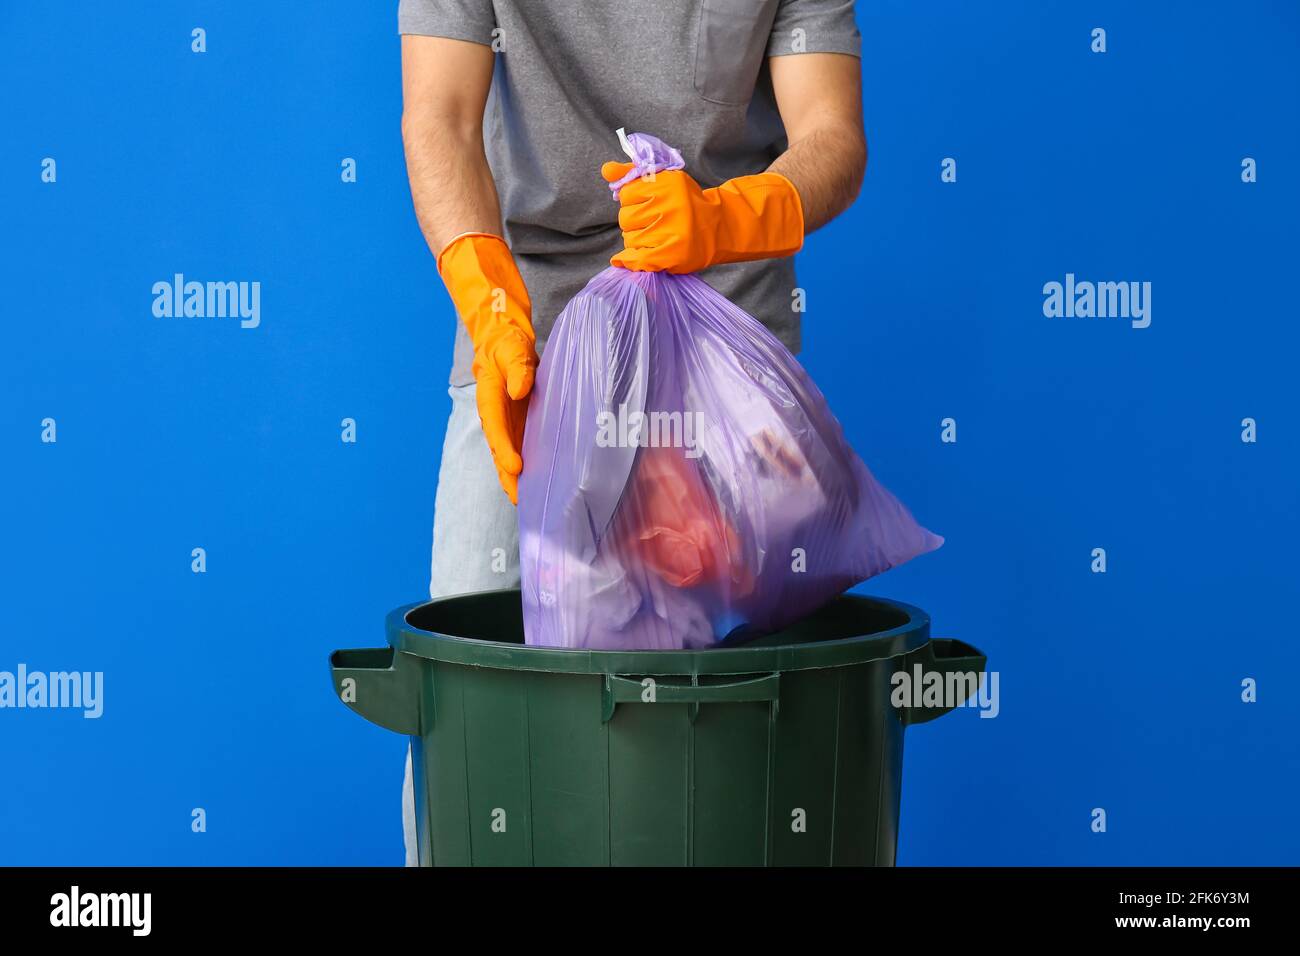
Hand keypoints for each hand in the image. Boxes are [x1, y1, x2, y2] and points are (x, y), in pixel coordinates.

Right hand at [437, 232, 537, 503]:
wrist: (503, 332)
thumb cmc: (507, 338)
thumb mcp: (513, 346)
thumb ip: (517, 367)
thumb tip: (520, 390)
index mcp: (490, 393)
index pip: (495, 425)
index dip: (504, 448)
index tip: (515, 469)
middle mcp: (497, 409)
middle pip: (499, 446)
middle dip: (507, 474)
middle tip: (519, 499)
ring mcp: (507, 415)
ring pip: (509, 448)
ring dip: (515, 474)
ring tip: (525, 499)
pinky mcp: (519, 416)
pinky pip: (522, 441)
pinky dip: (527, 460)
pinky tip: (538, 478)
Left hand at [600, 163, 804, 273]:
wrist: (720, 227)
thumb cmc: (687, 203)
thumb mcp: (664, 180)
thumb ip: (633, 174)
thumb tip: (605, 170)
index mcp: (668, 183)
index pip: (627, 193)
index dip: (632, 201)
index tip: (644, 204)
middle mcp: (671, 205)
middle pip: (626, 217)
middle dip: (634, 221)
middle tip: (651, 223)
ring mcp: (673, 231)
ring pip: (631, 238)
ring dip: (636, 240)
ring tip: (654, 237)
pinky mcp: (673, 253)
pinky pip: (639, 258)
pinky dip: (629, 260)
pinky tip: (624, 259)